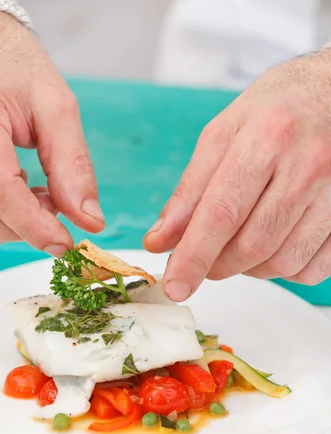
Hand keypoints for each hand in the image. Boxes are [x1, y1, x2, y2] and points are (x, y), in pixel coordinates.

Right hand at [0, 11, 103, 255]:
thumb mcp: (56, 106)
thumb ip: (73, 166)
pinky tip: (10, 196)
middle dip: (20, 231)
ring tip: (32, 196)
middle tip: (52, 208)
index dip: (34, 226)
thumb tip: (88, 222)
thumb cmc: (13, 67)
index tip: (65, 242)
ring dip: (5, 230)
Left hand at [144, 51, 330, 300]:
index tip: (176, 286)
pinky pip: (310, 270)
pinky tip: (274, 243)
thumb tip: (161, 239)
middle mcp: (309, 165)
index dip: (194, 256)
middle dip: (218, 264)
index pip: (223, 212)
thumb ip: (191, 189)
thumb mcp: (225, 133)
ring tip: (240, 243)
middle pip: (252, 245)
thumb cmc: (278, 111)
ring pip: (282, 263)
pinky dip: (283, 269)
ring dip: (250, 268)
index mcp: (269, 136)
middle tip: (204, 258)